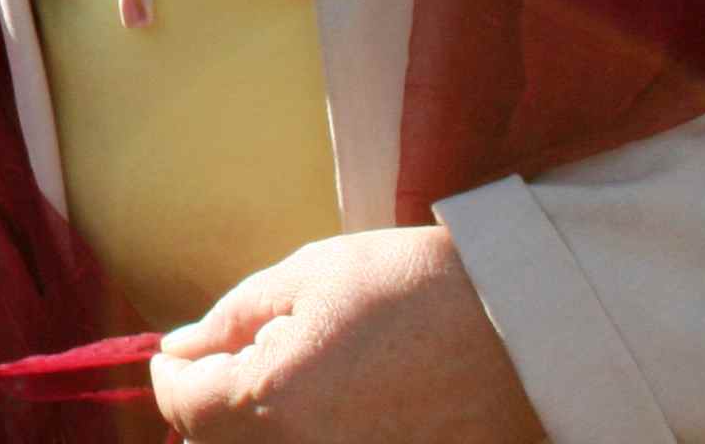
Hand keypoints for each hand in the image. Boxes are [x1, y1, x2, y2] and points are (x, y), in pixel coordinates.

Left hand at [150, 225, 537, 442]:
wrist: (531, 334)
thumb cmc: (420, 290)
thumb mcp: (310, 277)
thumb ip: (233, 320)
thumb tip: (179, 349)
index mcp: (273, 404)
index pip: (183, 406)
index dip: (172, 375)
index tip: (180, 353)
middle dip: (212, 408)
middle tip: (230, 366)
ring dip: (256, 431)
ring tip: (288, 387)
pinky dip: (308, 440)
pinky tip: (331, 410)